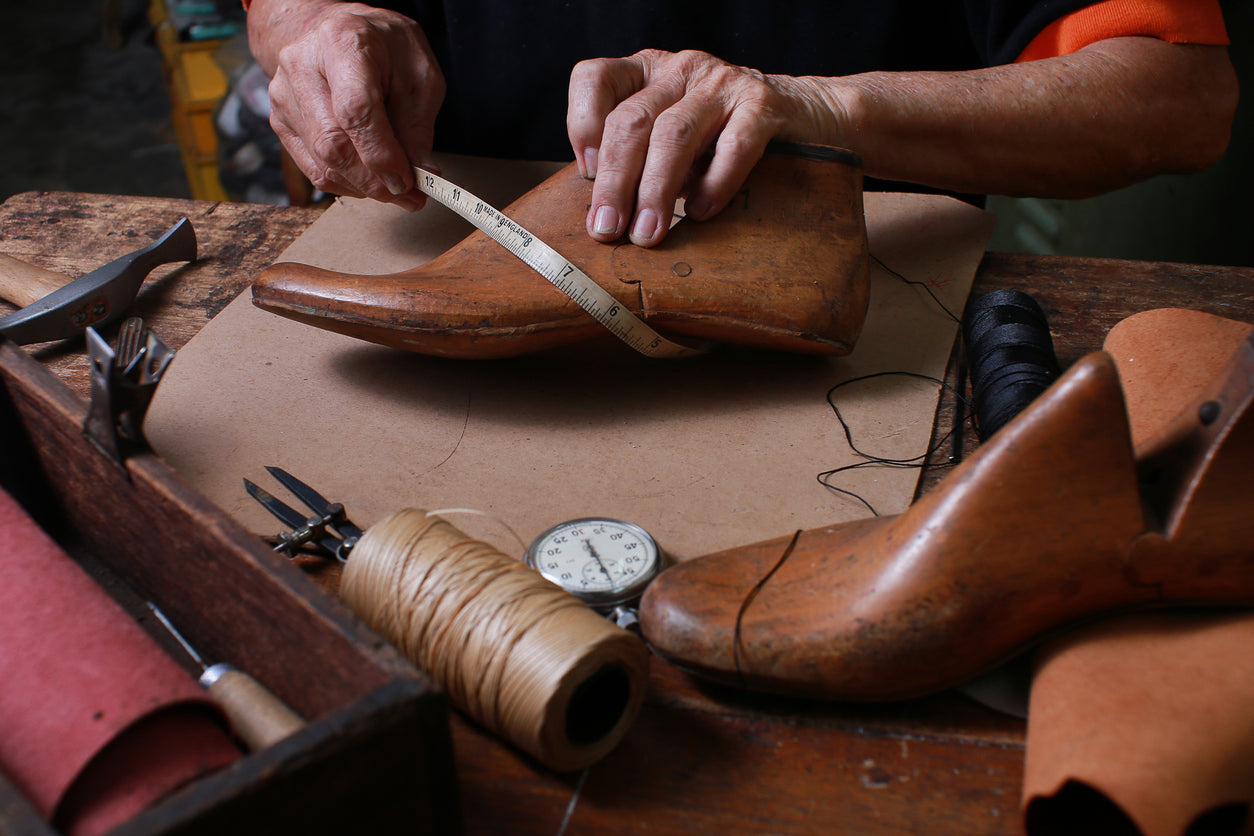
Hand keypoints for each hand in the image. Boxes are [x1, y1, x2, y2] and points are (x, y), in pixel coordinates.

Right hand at [266, 3, 444, 208]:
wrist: (342, 31)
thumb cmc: (386, 50)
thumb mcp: (420, 75)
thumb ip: (419, 126)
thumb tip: (420, 174)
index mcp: (343, 42)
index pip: (355, 110)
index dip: (381, 154)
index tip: (407, 181)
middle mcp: (302, 66)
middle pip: (333, 144)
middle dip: (375, 181)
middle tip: (408, 195)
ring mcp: (284, 95)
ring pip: (322, 164)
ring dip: (364, 187)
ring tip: (395, 187)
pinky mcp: (280, 120)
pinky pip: (313, 169)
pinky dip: (347, 184)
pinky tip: (369, 179)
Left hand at [567, 49, 816, 247]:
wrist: (803, 117)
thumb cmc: (720, 138)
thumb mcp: (668, 140)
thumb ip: (635, 162)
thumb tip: (601, 217)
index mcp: (645, 72)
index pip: (595, 79)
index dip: (582, 125)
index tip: (586, 176)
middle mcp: (679, 69)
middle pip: (631, 120)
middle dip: (616, 182)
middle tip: (608, 230)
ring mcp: (722, 83)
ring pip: (674, 135)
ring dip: (656, 190)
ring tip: (649, 233)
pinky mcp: (763, 104)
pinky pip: (733, 146)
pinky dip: (714, 184)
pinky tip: (701, 213)